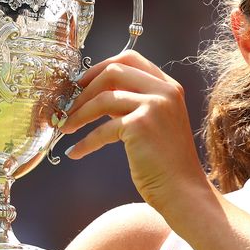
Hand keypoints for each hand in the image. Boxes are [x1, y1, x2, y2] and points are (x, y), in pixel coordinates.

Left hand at [60, 51, 210, 214]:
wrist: (183, 191)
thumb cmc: (167, 163)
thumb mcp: (156, 122)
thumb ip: (135, 103)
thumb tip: (96, 95)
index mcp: (169, 87)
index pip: (130, 59)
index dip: (100, 67)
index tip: (81, 83)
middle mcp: (165, 91)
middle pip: (114, 71)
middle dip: (85, 88)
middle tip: (67, 105)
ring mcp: (154, 106)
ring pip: (104, 98)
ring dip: (79, 114)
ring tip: (66, 128)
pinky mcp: (141, 125)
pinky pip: (102, 129)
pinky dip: (85, 142)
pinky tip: (75, 153)